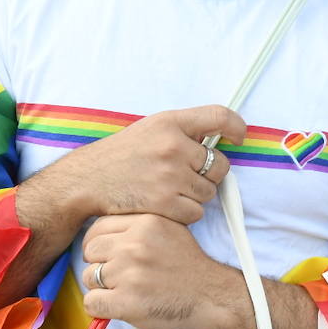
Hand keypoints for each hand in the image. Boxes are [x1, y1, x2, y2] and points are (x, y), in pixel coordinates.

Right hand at [67, 105, 245, 222]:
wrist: (89, 178)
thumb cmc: (125, 153)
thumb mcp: (154, 127)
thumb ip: (186, 129)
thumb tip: (226, 135)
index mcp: (171, 122)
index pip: (220, 116)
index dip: (237, 127)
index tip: (238, 138)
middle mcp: (172, 146)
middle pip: (221, 165)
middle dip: (212, 173)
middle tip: (191, 174)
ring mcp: (168, 175)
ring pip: (209, 192)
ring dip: (198, 195)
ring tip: (174, 189)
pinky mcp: (163, 203)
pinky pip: (196, 213)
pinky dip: (186, 213)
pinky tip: (168, 204)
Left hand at [81, 213, 239, 328]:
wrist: (212, 296)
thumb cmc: (189, 266)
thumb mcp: (169, 230)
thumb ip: (138, 227)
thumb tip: (101, 235)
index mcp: (145, 222)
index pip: (98, 227)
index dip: (98, 243)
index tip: (106, 255)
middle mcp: (135, 244)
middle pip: (90, 251)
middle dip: (99, 264)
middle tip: (117, 276)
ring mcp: (129, 273)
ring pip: (89, 277)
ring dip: (102, 288)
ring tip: (125, 291)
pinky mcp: (126, 301)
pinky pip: (92, 303)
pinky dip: (101, 309)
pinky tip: (119, 306)